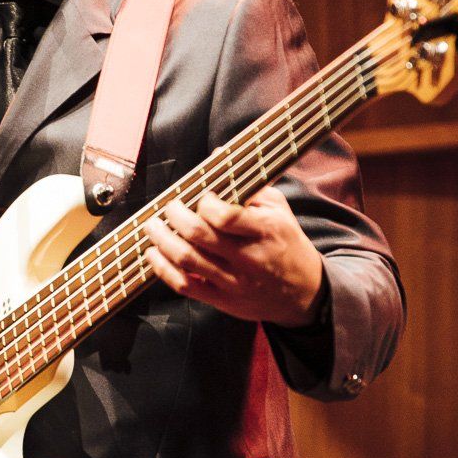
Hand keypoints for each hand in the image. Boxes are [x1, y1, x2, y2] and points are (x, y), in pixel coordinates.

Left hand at [144, 186, 324, 326]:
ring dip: (161, 241)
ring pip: (187, 261)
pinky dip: (164, 269)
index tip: (199, 196)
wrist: (305, 292)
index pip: (226, 216)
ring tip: (153, 227)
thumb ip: (249, 185)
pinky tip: (155, 255)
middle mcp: (249, 258)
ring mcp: (235, 282)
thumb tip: (217, 157)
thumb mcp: (279, 209)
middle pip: (198, 236)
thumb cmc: (286, 243)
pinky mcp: (224, 300)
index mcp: (265, 231)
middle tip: (167, 208)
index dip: (205, 203)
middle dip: (174, 217)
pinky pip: (186, 286)